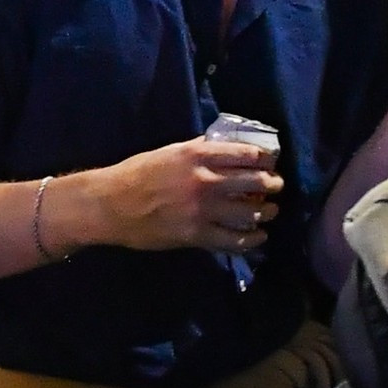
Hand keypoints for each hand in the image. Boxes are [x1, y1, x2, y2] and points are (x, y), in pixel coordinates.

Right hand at [85, 138, 284, 253]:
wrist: (111, 205)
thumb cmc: (137, 174)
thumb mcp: (170, 152)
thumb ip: (199, 149)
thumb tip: (224, 147)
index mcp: (198, 155)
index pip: (246, 154)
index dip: (265, 159)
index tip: (271, 162)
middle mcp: (205, 181)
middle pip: (255, 183)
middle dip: (272, 185)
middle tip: (276, 187)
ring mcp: (202, 210)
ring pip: (250, 212)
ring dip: (267, 212)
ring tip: (271, 212)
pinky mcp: (196, 235)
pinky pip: (233, 240)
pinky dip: (251, 239)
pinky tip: (258, 236)